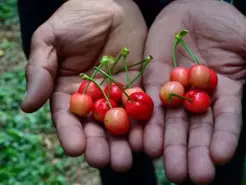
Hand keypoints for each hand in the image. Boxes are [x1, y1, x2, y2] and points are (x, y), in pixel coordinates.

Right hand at [20, 0, 146, 171]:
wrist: (109, 3)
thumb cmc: (75, 18)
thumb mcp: (50, 40)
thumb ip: (40, 71)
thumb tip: (27, 106)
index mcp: (68, 91)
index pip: (68, 118)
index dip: (71, 134)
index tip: (76, 149)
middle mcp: (94, 99)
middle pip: (96, 128)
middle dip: (101, 146)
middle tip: (106, 161)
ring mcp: (118, 94)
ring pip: (122, 124)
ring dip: (124, 143)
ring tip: (128, 158)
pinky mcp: (140, 86)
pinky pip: (144, 107)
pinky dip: (146, 124)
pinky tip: (149, 138)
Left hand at [143, 0, 245, 183]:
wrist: (190, 8)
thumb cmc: (223, 22)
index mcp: (226, 93)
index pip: (227, 120)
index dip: (225, 138)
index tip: (221, 157)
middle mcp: (199, 100)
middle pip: (197, 130)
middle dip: (194, 153)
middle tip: (192, 176)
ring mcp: (175, 93)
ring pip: (171, 124)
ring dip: (168, 145)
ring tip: (166, 164)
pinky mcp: (153, 83)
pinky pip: (148, 105)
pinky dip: (145, 123)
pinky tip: (142, 141)